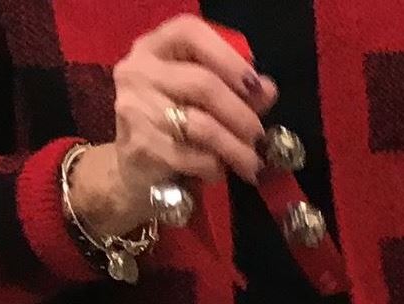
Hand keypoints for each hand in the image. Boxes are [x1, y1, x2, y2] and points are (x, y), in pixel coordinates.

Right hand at [78, 18, 276, 236]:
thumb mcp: (207, 103)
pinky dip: (216, 168)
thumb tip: (268, 88)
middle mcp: (139, 71)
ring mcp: (135, 108)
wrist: (136, 169)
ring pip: (202, 125)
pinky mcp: (141, 146)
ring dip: (237, 149)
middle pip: (204, 84)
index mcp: (155, 49)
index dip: (228, 57)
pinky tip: (219, 171)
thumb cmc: (176, 127)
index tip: (254, 85)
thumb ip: (239, 93)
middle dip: (242, 115)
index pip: (189, 32)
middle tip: (259, 136)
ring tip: (251, 163)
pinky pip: (194, 157)